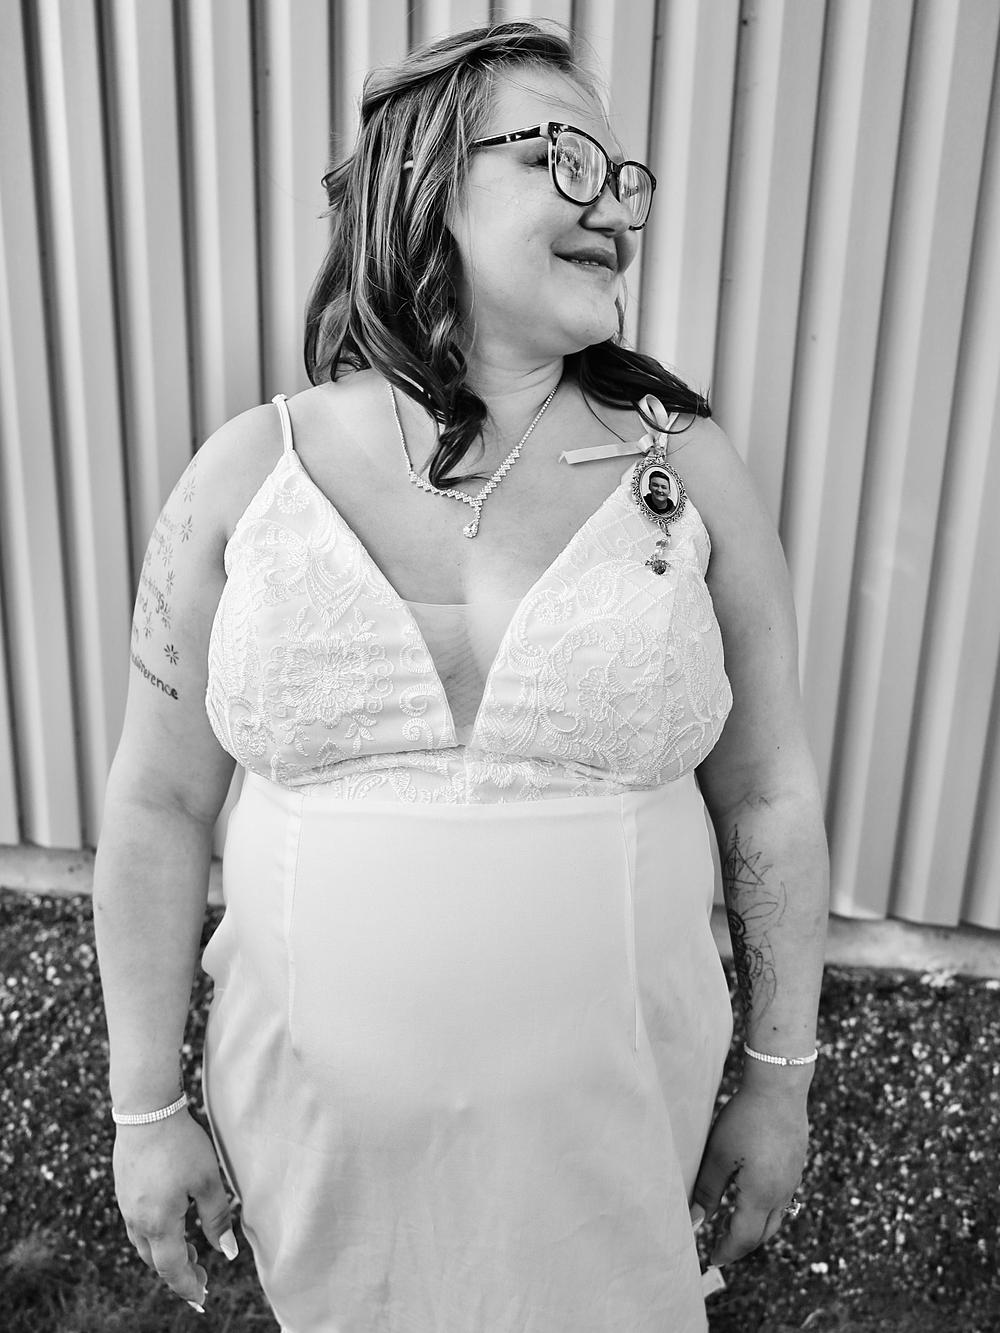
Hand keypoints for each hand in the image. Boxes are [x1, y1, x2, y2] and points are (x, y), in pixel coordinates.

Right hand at [113, 1110, 237, 1308]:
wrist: (145, 1112)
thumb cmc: (181, 1145)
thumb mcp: (207, 1181)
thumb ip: (217, 1219)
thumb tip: (227, 1253)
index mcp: (159, 1223)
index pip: (173, 1268)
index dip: (188, 1286)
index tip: (202, 1299)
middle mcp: (138, 1220)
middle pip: (156, 1261)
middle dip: (178, 1273)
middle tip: (201, 1277)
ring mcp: (127, 1206)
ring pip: (144, 1245)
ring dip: (166, 1254)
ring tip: (190, 1251)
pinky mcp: (124, 1191)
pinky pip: (138, 1226)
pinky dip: (155, 1236)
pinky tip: (170, 1223)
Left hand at [690, 1082, 807, 1265]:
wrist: (779, 1088)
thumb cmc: (744, 1119)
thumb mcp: (718, 1155)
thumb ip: (707, 1191)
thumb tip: (696, 1222)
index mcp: (761, 1196)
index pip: (743, 1238)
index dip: (726, 1250)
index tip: (712, 1257)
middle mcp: (782, 1193)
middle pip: (763, 1233)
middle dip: (741, 1243)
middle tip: (719, 1244)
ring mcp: (793, 1180)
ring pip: (775, 1217)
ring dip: (754, 1226)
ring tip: (731, 1220)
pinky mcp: (796, 1165)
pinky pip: (783, 1199)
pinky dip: (765, 1208)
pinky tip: (750, 1193)